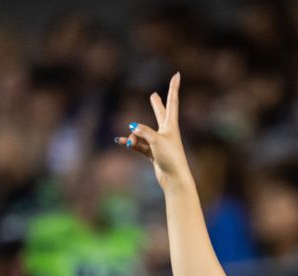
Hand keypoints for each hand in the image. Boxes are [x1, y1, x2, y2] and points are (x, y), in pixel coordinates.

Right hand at [115, 73, 190, 189]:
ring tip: (128, 142)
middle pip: (160, 113)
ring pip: (143, 132)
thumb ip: (143, 131)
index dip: (173, 87)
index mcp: (171, 125)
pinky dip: (131, 143)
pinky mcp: (153, 153)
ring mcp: (159, 142)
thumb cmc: (170, 157)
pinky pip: (139, 144)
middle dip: (156, 105)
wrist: (174, 178)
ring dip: (134, 136)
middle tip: (154, 95)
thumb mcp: (156, 140)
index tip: (177, 74)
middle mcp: (166, 132)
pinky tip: (121, 142)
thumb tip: (132, 127)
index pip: (172, 101)